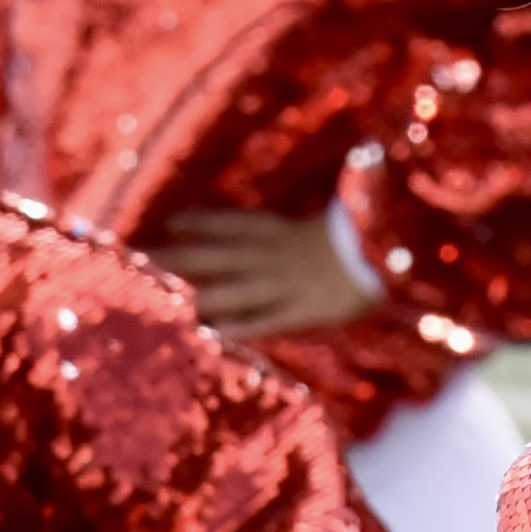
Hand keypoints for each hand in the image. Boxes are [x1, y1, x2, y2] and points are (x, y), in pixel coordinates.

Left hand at [153, 208, 384, 335]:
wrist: (392, 253)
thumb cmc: (371, 232)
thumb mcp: (340, 217)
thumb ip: (318, 218)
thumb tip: (315, 197)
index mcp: (283, 229)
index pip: (231, 223)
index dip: (198, 222)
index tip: (169, 221)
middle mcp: (272, 255)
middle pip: (213, 255)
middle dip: (175, 257)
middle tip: (138, 258)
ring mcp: (282, 285)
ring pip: (228, 290)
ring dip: (195, 296)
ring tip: (162, 302)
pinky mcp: (299, 312)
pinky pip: (260, 321)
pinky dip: (235, 327)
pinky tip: (210, 334)